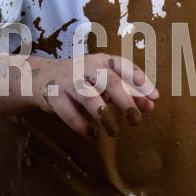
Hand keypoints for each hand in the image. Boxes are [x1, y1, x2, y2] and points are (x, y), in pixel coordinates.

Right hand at [32, 54, 158, 138]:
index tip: (155, 97)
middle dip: (125, 101)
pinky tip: (92, 135)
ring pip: (88, 97)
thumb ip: (127, 92)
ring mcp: (68, 81)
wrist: (40, 76)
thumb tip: (150, 106)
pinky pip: (69, 112)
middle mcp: (85, 67)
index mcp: (101, 61)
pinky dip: (81, 126)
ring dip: (103, 116)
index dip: (140, 80)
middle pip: (109, 81)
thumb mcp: (103, 81)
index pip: (124, 66)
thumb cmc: (81, 79)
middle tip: (137, 120)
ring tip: (114, 132)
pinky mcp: (53, 96)